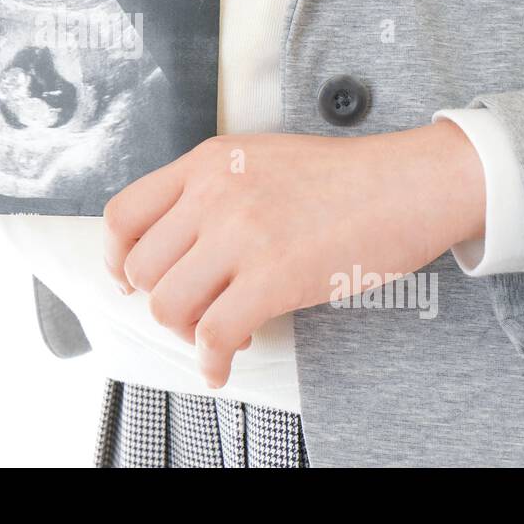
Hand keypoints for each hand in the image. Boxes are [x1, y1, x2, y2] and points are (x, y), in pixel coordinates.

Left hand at [102, 122, 484, 386]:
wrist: (407, 183)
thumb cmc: (340, 177)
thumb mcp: (257, 158)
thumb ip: (210, 190)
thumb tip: (173, 244)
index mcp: (205, 163)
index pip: (123, 215)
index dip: (117, 258)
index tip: (128, 280)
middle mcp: (214, 194)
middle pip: (143, 269)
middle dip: (162, 301)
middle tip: (192, 311)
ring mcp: (242, 235)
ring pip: (170, 306)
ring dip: (187, 332)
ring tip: (219, 332)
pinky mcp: (274, 277)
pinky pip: (214, 335)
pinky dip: (212, 361)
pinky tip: (224, 365)